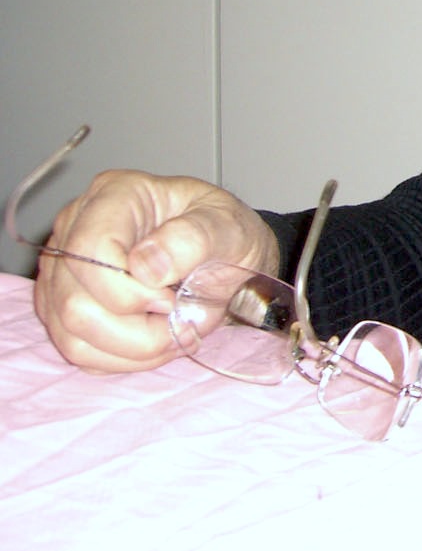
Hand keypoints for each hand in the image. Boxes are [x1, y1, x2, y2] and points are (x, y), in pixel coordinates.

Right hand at [32, 169, 278, 372]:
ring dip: (132, 346)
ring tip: (173, 329)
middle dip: (136, 326)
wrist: (228, 257)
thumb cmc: (226, 234)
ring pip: (72, 332)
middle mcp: (77, 228)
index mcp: (116, 194)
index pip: (90, 248)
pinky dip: (122, 356)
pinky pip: (77, 349)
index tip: (172, 298)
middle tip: (180, 317)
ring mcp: (64, 270)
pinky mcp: (63, 306)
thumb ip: (193, 238)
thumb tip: (146, 266)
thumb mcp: (229, 226)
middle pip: (75, 300)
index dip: (128, 288)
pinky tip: (154, 339)